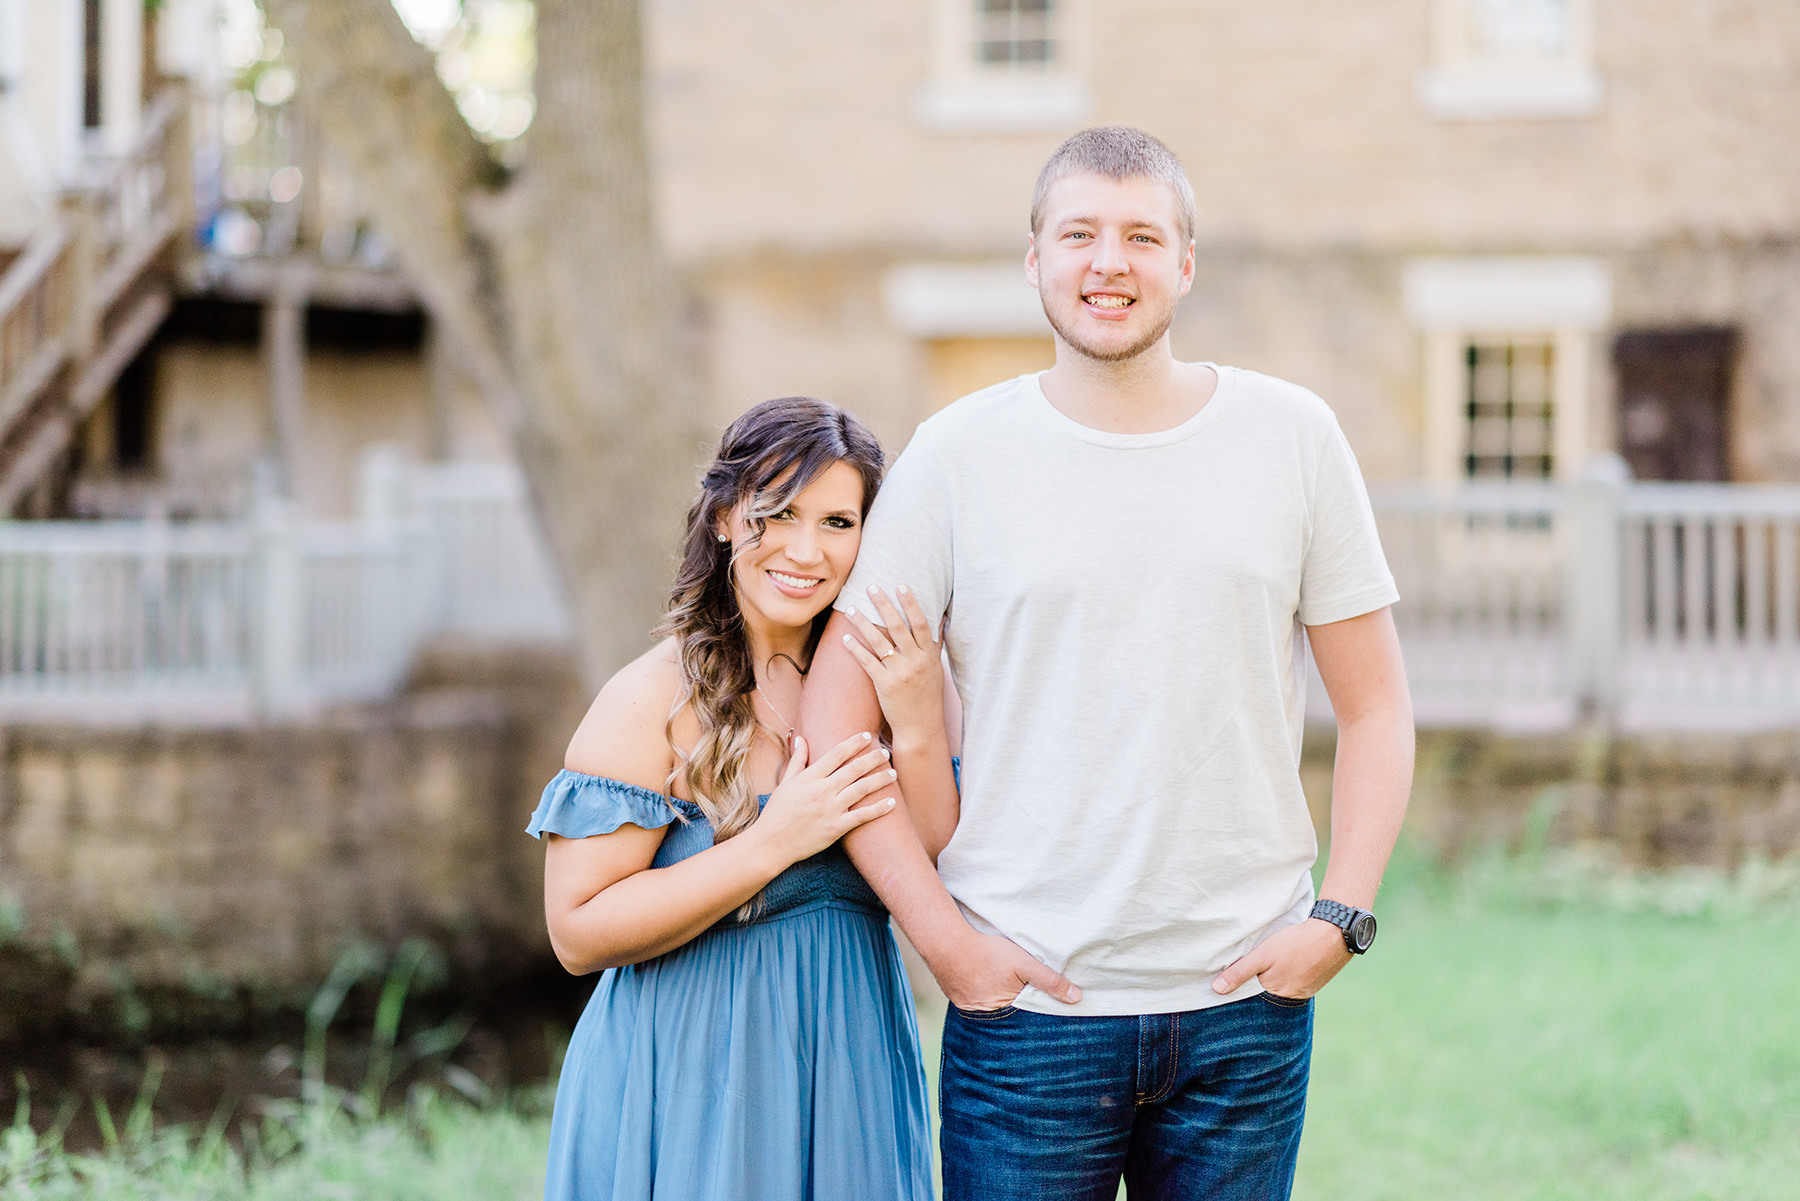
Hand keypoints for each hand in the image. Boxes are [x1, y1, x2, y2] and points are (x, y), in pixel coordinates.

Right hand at [747, 733, 896, 866]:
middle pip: (854, 769)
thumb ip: (797, 759)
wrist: (771, 843)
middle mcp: (821, 790)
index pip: (836, 754)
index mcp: (809, 777)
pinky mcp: (835, 828)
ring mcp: (830, 809)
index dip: (853, 743)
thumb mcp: (785, 782)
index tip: (866, 735)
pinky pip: (862, 816)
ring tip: (893, 773)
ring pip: (861, 789)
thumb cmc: (777, 812)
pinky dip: (878, 809)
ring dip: (880, 780)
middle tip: (885, 752)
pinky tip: (892, 802)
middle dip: (872, 758)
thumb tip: (801, 738)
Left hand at [840, 584, 944, 744]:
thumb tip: (942, 619)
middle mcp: (916, 661)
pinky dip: (856, 649)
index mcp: (929, 655)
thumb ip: (936, 643)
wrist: (921, 727)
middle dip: (884, 605)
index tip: (901, 585)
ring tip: (851, 608)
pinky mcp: (885, 685)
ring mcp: (900, 673)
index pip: (921, 623)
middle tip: (871, 587)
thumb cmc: (928, 696)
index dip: (911, 603)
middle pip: (898, 627)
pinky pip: (868, 662)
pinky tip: (846, 638)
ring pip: (879, 642)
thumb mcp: (936, 668)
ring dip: (863, 623)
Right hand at [932, 927, 1081, 1010]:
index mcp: (1005, 1009)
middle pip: (1007, 1014)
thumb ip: (1049, 981)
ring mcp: (968, 1007)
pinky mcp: (956, 997)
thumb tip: (1076, 998)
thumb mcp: (1023, 963)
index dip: (1033, 1010)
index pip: (1025, 1016)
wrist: (946, 943)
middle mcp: (985, 1015)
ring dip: (996, 999)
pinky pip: (973, 1000)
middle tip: (1018, 995)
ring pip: (990, 1007)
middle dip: (1015, 1007)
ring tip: (999, 985)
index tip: (1041, 1006)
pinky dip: (980, 992)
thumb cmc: (987, 953)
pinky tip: (981, 981)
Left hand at [1211, 918, 1351, 1000]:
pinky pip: (1294, 984)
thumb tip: (1217, 989)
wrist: (1333, 935)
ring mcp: (1304, 991)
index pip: (1251, 997)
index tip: (1229, 983)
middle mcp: (1290, 997)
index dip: (1240, 989)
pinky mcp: (1314, 983)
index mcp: (1275, 993)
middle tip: (1253, 969)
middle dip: (1257, 985)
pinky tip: (1286, 965)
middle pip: (1266, 994)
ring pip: (1280, 989)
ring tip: (1271, 966)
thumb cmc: (1295, 943)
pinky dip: (1288, 977)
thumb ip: (1240, 972)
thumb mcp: (1263, 955)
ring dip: (1273, 980)